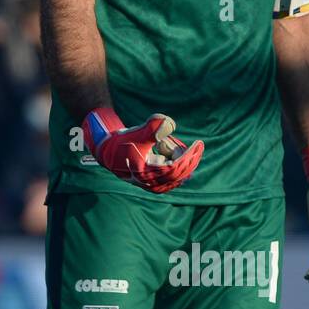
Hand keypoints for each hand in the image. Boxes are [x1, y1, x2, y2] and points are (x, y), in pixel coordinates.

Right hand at [82, 107, 203, 192]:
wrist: (109, 153)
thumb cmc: (122, 143)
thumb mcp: (136, 133)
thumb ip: (153, 127)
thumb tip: (170, 123)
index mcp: (146, 175)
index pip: (175, 168)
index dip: (189, 155)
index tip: (199, 144)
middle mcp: (152, 184)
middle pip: (180, 170)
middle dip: (184, 153)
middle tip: (187, 141)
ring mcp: (156, 185)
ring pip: (179, 170)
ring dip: (174, 154)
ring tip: (159, 143)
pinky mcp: (159, 184)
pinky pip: (176, 172)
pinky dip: (173, 158)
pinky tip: (161, 149)